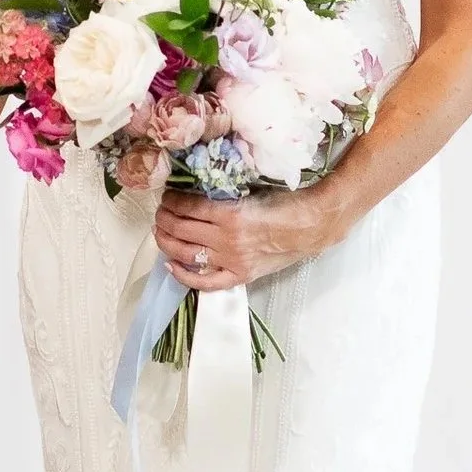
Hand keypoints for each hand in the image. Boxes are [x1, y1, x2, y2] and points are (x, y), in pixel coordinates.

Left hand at [150, 181, 348, 292]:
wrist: (311, 227)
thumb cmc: (285, 203)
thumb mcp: (251, 191)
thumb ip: (223, 194)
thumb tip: (193, 189)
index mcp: (230, 214)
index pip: (187, 207)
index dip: (172, 201)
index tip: (167, 196)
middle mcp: (227, 239)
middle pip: (181, 230)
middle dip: (164, 219)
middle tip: (160, 212)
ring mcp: (232, 260)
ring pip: (186, 254)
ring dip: (166, 241)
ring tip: (161, 231)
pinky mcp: (240, 275)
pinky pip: (205, 282)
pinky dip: (183, 276)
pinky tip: (170, 265)